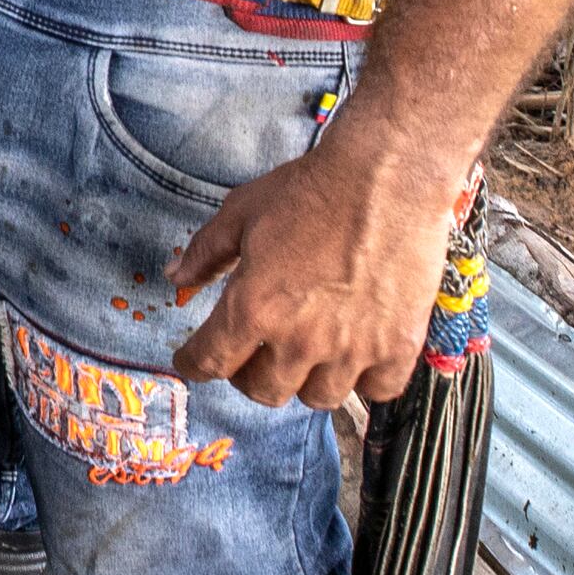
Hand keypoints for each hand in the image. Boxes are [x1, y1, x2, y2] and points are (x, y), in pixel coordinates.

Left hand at [163, 121, 462, 411]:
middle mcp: (300, 339)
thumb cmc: (311, 190)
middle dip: (248, 375)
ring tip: (305, 354)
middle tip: (252, 354)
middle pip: (264, 391)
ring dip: (305, 380)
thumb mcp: (242, 212)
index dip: (194, 364)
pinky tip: (356, 355)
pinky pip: (377, 391)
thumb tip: (175, 277)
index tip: (192, 361)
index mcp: (254, 308)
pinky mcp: (398, 346)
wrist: (387, 177)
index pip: (211, 362)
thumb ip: (205, 252)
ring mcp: (352, 348)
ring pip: (318, 397)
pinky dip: (365, 380)